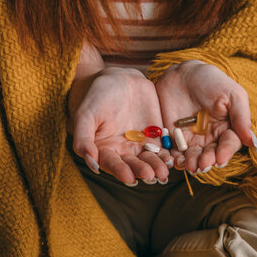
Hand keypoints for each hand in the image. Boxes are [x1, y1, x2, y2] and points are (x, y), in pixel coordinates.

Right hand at [70, 67, 171, 184]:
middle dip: (142, 171)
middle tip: (151, 176)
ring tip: (164, 172)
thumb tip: (90, 163)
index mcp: (104, 150)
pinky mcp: (157, 136)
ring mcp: (141, 145)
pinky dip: (168, 154)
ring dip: (157, 167)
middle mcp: (123, 152)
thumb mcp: (86, 115)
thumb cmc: (97, 96)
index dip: (120, 171)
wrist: (119, 79)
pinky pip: (164, 148)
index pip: (113, 164)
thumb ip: (83, 139)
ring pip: (150, 160)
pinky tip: (173, 159)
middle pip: (134, 165)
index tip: (129, 178)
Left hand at [155, 60, 256, 173]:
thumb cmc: (211, 80)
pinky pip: (175, 153)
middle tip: (203, 163)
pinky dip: (175, 159)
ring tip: (190, 165)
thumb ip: (241, 117)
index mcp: (228, 129)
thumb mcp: (231, 95)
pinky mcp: (174, 139)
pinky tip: (175, 160)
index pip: (229, 145)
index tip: (220, 158)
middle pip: (211, 155)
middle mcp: (211, 138)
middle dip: (207, 161)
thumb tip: (253, 143)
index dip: (225, 153)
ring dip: (192, 163)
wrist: (182, 73)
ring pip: (194, 158)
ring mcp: (192, 140)